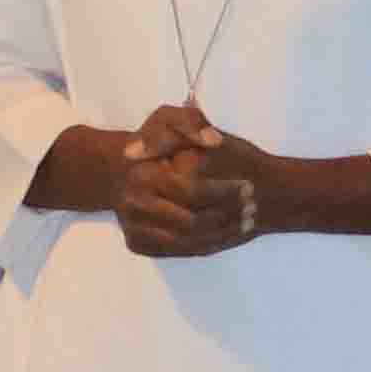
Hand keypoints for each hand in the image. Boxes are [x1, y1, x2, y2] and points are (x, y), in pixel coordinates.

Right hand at [114, 103, 263, 259]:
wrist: (118, 171)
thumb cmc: (153, 141)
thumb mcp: (168, 119)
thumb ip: (191, 123)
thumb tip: (213, 141)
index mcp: (142, 175)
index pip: (190, 191)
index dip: (223, 191)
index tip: (247, 186)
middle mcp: (133, 204)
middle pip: (190, 223)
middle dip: (226, 217)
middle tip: (252, 207)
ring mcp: (133, 228)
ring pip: (187, 243)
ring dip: (222, 235)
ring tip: (246, 222)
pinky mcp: (137, 243)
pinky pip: (179, 252)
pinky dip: (209, 245)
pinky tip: (229, 232)